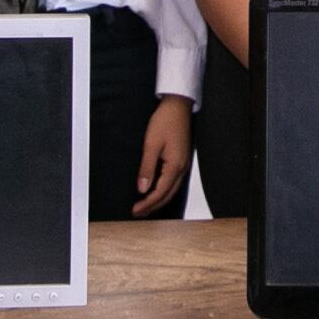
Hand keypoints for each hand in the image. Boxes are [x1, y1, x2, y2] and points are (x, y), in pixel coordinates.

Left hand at [134, 97, 192, 216]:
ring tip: (145, 206)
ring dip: (159, 200)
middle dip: (153, 206)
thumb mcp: (151, 145)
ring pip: (172, 190)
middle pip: (168, 195)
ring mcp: (183, 164)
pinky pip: (174, 181)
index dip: (147, 203)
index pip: (160, 192)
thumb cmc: (165, 121)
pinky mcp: (181, 159)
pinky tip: (157, 191)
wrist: (178, 106)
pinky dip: (164, 190)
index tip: (135, 210)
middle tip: (138, 213)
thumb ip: (147, 168)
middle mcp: (182, 168)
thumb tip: (142, 188)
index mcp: (175, 166)